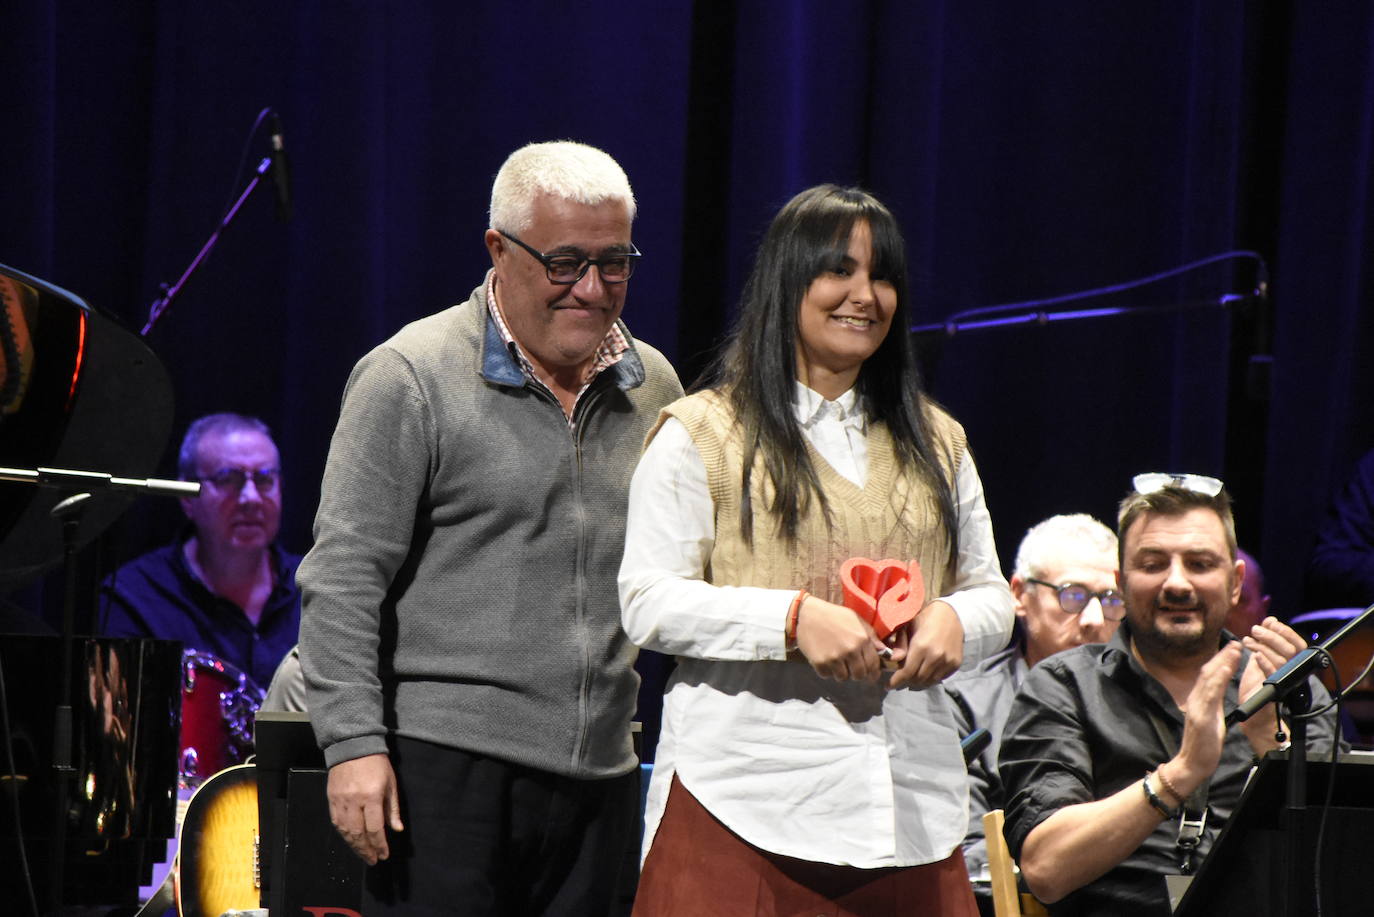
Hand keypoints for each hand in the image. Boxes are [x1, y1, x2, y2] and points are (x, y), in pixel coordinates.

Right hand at [327, 753, 403, 864]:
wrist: (353, 746)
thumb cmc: (376, 763)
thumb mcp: (391, 783)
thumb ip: (392, 808)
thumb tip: (397, 829)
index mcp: (371, 796)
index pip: (375, 828)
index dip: (379, 845)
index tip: (384, 854)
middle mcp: (354, 801)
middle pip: (358, 834)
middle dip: (366, 850)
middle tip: (372, 860)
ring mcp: (340, 800)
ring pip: (345, 831)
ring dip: (354, 846)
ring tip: (363, 854)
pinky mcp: (331, 799)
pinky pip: (336, 822)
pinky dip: (343, 834)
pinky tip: (350, 840)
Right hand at [795, 595, 892, 680]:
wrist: (807, 613)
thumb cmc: (834, 615)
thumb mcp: (856, 620)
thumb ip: (871, 636)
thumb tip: (883, 651)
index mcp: (861, 639)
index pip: (873, 665)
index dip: (873, 673)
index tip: (870, 676)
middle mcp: (850, 650)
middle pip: (859, 675)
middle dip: (857, 674)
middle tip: (852, 669)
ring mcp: (834, 658)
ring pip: (843, 677)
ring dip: (841, 673)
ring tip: (838, 663)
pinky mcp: (820, 662)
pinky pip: (827, 676)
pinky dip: (827, 671)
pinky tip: (826, 661)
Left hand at [888, 600, 963, 689]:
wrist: (951, 614)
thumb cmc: (925, 618)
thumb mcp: (908, 627)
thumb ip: (900, 644)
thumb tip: (893, 660)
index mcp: (921, 646)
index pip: (907, 672)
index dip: (896, 682)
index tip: (887, 686)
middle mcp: (935, 656)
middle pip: (917, 679)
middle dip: (905, 682)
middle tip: (898, 682)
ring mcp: (947, 661)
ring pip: (929, 681)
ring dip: (918, 683)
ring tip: (910, 680)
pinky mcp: (955, 664)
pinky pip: (940, 678)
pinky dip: (930, 679)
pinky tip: (923, 675)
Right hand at [1171, 640, 1243, 789]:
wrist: (1192, 764)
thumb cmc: (1203, 745)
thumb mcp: (1210, 719)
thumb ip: (1212, 703)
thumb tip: (1218, 692)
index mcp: (1199, 701)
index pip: (1209, 675)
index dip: (1221, 660)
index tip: (1233, 649)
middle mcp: (1195, 700)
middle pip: (1208, 671)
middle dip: (1223, 656)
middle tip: (1236, 643)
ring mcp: (1197, 707)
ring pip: (1208, 678)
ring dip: (1222, 662)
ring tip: (1235, 650)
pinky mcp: (1201, 717)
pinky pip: (1210, 694)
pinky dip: (1218, 679)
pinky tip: (1225, 669)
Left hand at [1238, 616, 1306, 752]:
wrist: (1254, 719)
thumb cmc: (1256, 690)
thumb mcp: (1260, 662)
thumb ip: (1264, 645)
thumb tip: (1269, 622)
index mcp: (1289, 665)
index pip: (1296, 644)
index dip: (1284, 631)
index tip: (1270, 621)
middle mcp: (1291, 674)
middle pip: (1291, 650)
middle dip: (1274, 636)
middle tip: (1257, 628)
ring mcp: (1285, 684)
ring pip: (1282, 660)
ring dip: (1265, 646)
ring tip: (1250, 640)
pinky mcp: (1275, 694)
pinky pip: (1273, 676)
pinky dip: (1264, 663)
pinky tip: (1254, 655)